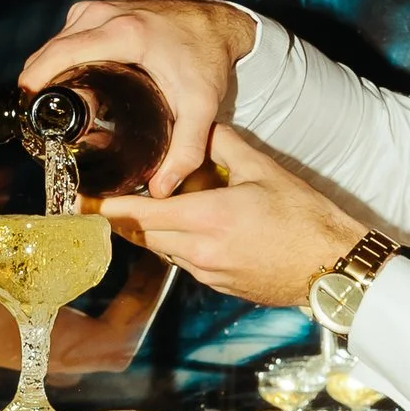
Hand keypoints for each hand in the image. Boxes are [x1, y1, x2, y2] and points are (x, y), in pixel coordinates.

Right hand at [20, 0, 253, 197]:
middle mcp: (107, 14)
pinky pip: (69, 33)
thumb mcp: (201, 108)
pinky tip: (73, 84)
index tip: (28, 108)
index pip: (62, 53)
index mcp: (124, 34)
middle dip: (42, 84)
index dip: (36, 79)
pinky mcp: (102, 9)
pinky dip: (63, 56)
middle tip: (50, 123)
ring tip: (65, 109)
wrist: (221, 24)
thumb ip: (185, 151)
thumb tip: (162, 190)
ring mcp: (102, 8)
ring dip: (51, 70)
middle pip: (52, 49)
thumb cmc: (209, 60)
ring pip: (58, 41)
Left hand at [105, 124, 361, 311]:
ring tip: (155, 205)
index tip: (78, 200)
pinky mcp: (218, 285)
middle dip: (121, 217)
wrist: (331, 267)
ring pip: (161, 249)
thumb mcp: (263, 170)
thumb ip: (224, 145)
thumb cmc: (304, 219)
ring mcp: (207, 273)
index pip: (136, 215)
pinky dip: (178, 243)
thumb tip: (202, 125)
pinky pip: (184, 262)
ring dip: (152, 230)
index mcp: (205, 218)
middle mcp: (198, 250)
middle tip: (105, 197)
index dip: (101, 209)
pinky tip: (193, 226)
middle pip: (140, 235)